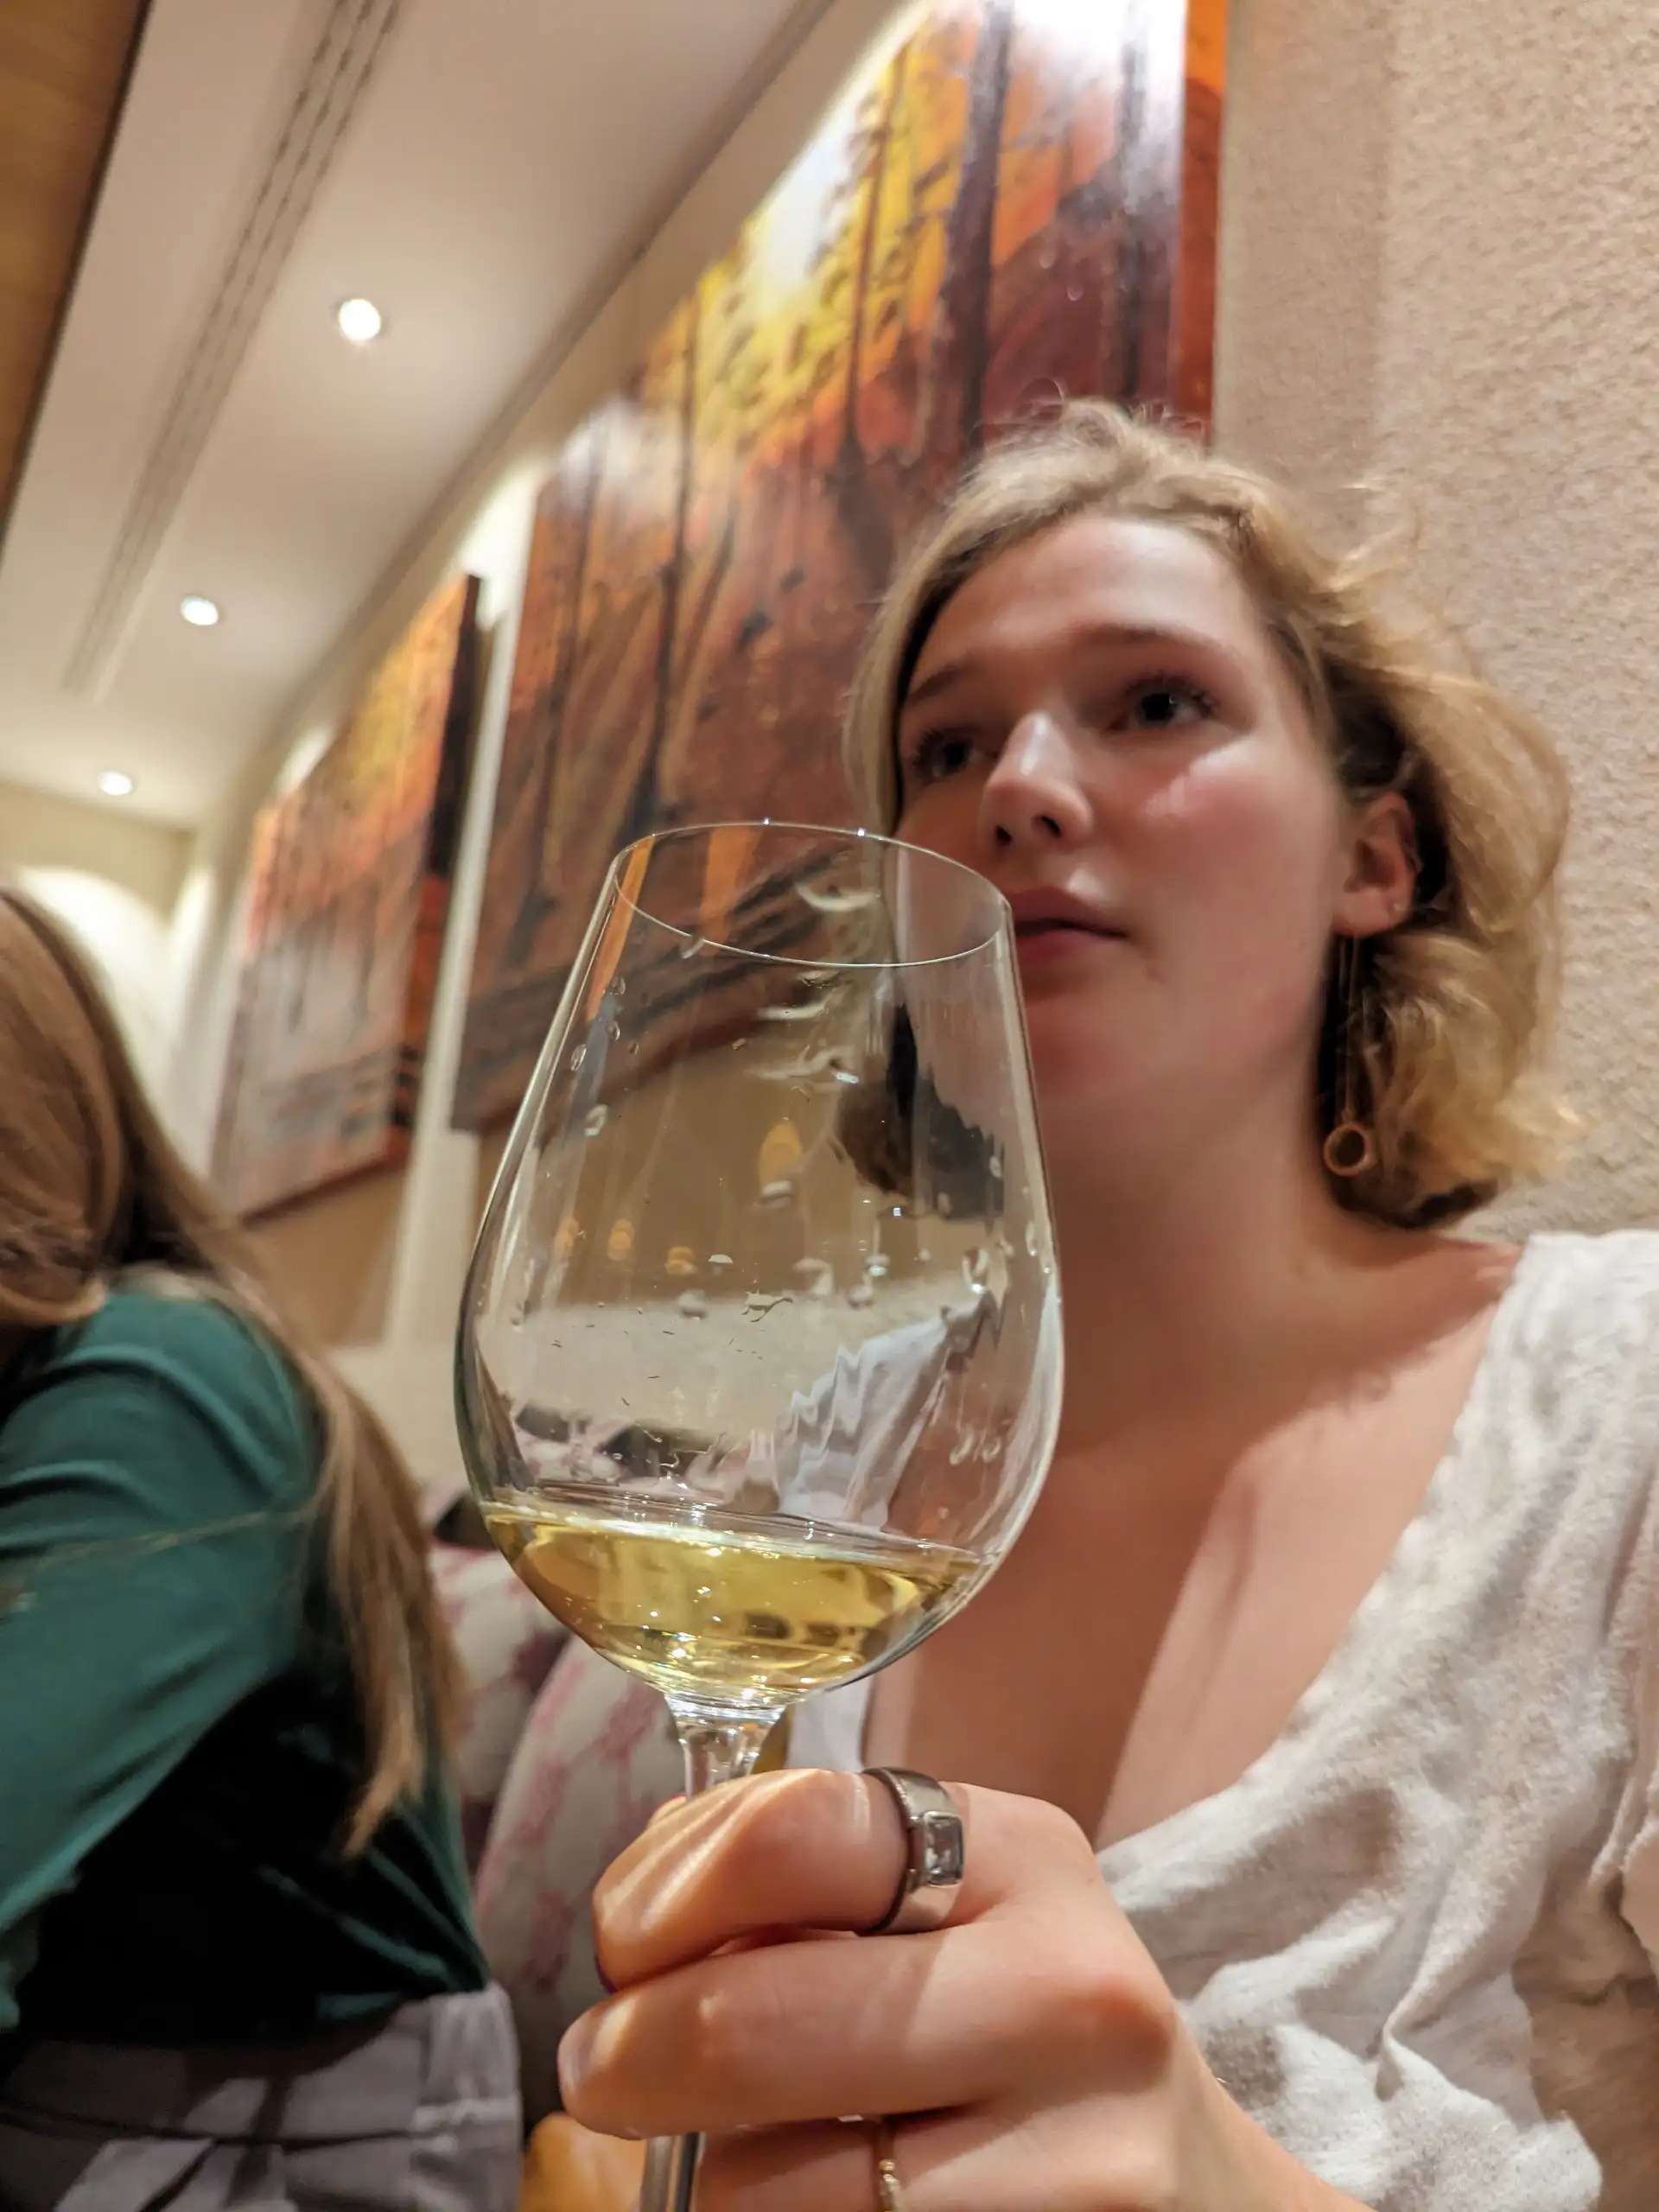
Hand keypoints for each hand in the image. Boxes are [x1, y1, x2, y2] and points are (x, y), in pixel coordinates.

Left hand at [558, 1769, 1362, 2210]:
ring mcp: (1078, 2159)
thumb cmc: (1015, 2027)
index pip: (785, 1832)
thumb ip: (796, 1882)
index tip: (623, 1949)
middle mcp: (1065, 1992)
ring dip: (714, 2178)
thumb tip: (635, 1919)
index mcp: (1017, 1856)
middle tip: (607, 2074)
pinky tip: (826, 2207)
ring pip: (759, 2188)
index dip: (659, 1896)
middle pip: (741, 2024)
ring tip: (762, 2152)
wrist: (1196, 2192)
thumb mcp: (943, 1908)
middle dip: (624, 2060)